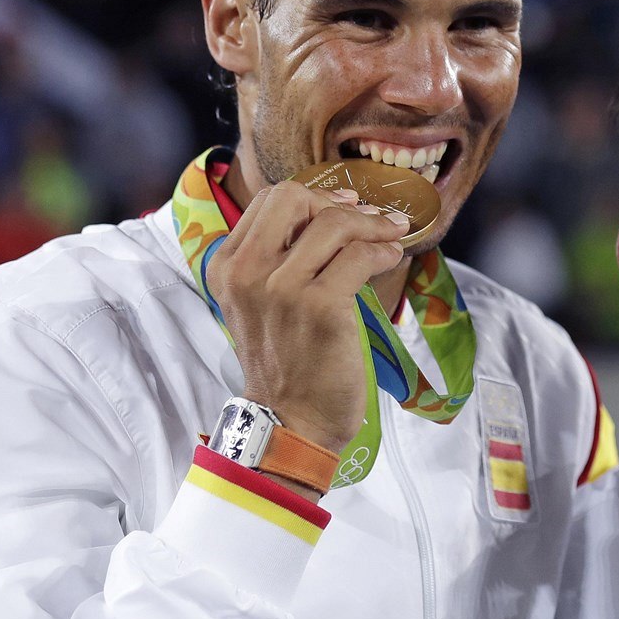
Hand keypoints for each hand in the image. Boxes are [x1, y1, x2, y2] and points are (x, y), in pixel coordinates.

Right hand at [205, 182, 408, 453]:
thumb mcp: (260, 302)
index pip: (269, 200)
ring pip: (334, 222)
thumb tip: (336, 211)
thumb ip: (278, 258)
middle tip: (369, 220)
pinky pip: (360, 255)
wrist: (291, 421)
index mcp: (227, 266)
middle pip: (294, 197)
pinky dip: (383, 251)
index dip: (313, 198)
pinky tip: (391, 259)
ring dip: (373, 225)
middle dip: (338, 202)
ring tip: (391, 238)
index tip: (343, 207)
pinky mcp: (319, 306)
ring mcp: (280, 288)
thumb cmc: (286, 361)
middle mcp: (246, 272)